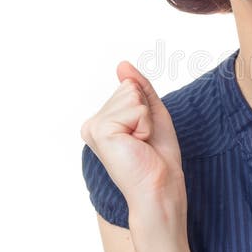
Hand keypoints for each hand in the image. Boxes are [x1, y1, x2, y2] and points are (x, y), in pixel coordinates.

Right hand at [80, 61, 185, 229]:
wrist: (160, 186)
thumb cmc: (157, 156)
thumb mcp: (151, 113)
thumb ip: (138, 88)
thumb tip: (122, 65)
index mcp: (101, 121)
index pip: (128, 87)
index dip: (146, 107)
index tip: (144, 134)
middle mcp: (92, 123)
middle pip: (129, 88)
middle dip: (146, 112)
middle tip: (144, 140)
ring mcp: (94, 126)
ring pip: (132, 95)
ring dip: (146, 119)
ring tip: (141, 144)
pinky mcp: (101, 130)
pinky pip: (135, 108)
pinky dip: (145, 124)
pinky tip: (137, 144)